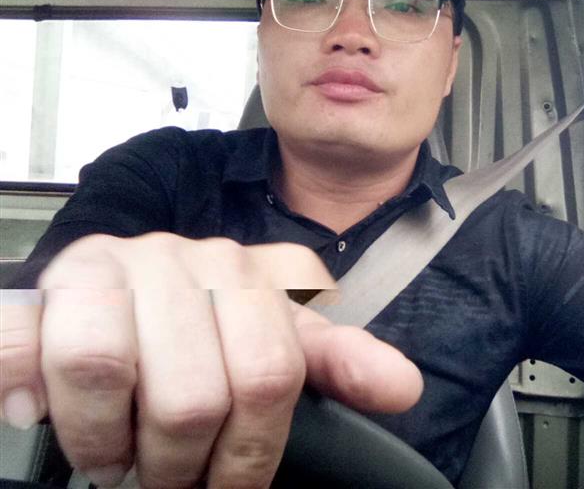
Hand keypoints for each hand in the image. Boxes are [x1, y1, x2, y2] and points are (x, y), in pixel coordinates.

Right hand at [0, 233, 422, 487]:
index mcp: (246, 274)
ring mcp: (110, 267)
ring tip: (116, 455)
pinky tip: (39, 412)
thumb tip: (403, 387)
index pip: (272, 373)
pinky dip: (29, 390)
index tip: (235, 487)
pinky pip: (24, 343)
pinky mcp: (47, 287)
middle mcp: (180, 260)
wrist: (121, 279)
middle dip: (179, 464)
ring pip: (108, 368)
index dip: (253, 453)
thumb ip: (337, 360)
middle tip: (168, 478)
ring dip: (109, 443)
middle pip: (193, 393)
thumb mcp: (276, 336)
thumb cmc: (204, 319)